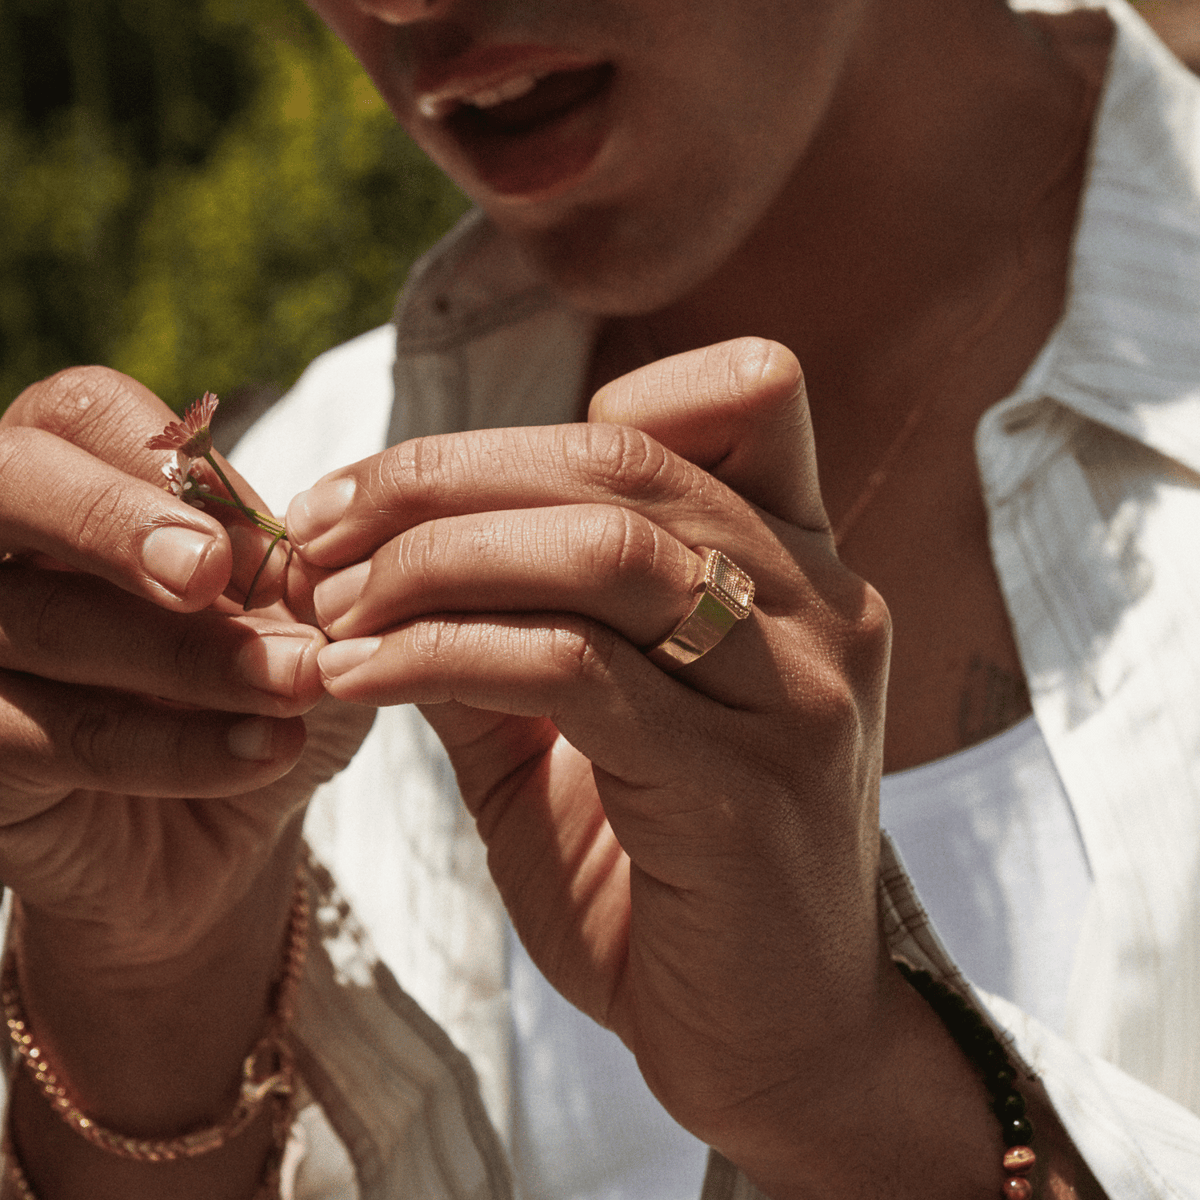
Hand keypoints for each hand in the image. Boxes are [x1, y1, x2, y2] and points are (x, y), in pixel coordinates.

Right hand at [0, 366, 347, 969]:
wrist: (228, 830)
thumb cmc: (256, 690)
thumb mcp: (290, 618)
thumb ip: (283, 566)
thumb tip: (298, 542)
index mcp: (75, 474)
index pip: (86, 413)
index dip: (178, 468)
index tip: (277, 537)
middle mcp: (1, 545)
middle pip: (12, 480)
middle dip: (116, 522)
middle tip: (210, 573)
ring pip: (48, 621)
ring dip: (190, 656)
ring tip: (300, 683)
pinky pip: (58, 736)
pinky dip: (176, 748)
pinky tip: (265, 749)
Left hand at [286, 339, 922, 1176]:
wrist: (779, 1041)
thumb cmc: (674, 880)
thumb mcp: (583, 735)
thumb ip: (503, 637)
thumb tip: (369, 566)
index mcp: (798, 568)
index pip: (729, 394)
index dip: (564, 419)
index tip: (416, 487)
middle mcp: (819, 604)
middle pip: (618, 462)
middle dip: (440, 477)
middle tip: (317, 530)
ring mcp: (797, 690)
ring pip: (599, 550)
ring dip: (431, 559)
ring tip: (327, 604)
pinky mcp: (742, 786)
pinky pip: (572, 670)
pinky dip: (443, 652)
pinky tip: (357, 678)